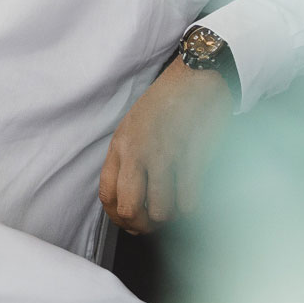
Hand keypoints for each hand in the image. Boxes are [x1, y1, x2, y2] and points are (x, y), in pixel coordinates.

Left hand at [99, 57, 231, 234]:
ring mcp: (164, 156)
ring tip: (174, 207)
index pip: (107, 195)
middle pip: (129, 209)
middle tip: (153, 223)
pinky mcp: (191, 158)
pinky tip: (191, 196)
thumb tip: (127, 196)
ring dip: (169, 216)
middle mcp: (138, 152)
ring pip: (160, 211)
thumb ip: (127, 158)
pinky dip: (190, 206)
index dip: (117, 217)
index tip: (129, 223)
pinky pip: (188, 200)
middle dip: (142, 224)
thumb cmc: (166, 102)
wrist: (196, 78)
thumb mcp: (133, 127)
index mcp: (120, 145)